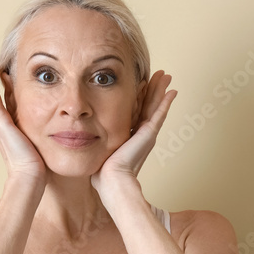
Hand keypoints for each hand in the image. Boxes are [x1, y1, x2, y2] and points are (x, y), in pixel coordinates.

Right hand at [0, 51, 46, 184]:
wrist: (30, 176)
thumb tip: (62, 129)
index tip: (5, 72)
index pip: (8, 101)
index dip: (5, 86)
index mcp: (12, 126)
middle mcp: (2, 122)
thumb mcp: (43, 143)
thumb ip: (47, 133)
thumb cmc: (38, 166)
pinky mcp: (0, 122)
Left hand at [90, 70, 176, 196]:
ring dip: (162, 90)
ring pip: (156, 106)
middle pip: (149, 105)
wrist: (110, 178)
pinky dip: (166, 102)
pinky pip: (159, 113)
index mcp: (130, 136)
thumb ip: (96, 140)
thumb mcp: (99, 148)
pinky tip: (172, 92)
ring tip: (167, 76)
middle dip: (155, 89)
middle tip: (162, 75)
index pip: (136, 111)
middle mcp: (141, 134)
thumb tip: (81, 135)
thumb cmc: (102, 171)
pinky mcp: (149, 134)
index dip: (141, 96)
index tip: (143, 82)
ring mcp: (147, 133)